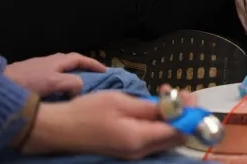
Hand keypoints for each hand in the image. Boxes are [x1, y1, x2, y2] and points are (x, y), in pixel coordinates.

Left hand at [4, 53, 105, 97]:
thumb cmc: (27, 83)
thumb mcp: (53, 83)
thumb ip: (71, 83)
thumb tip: (79, 88)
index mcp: (57, 61)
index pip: (80, 59)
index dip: (94, 64)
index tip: (106, 70)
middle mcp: (49, 61)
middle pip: (70, 61)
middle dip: (83, 67)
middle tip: (92, 77)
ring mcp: (37, 67)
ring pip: (59, 69)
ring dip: (70, 74)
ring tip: (75, 86)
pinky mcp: (28, 75)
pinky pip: (50, 75)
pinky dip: (58, 80)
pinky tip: (54, 91)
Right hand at [21, 85, 194, 157]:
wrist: (57, 128)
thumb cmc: (88, 112)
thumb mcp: (122, 103)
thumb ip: (152, 108)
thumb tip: (177, 107)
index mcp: (140, 140)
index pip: (179, 131)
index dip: (189, 114)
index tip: (188, 94)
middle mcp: (140, 152)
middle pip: (175, 137)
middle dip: (183, 115)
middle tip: (178, 93)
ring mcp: (133, 153)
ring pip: (165, 138)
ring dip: (171, 117)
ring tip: (166, 95)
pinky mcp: (126, 149)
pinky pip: (152, 138)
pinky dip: (158, 123)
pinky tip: (152, 107)